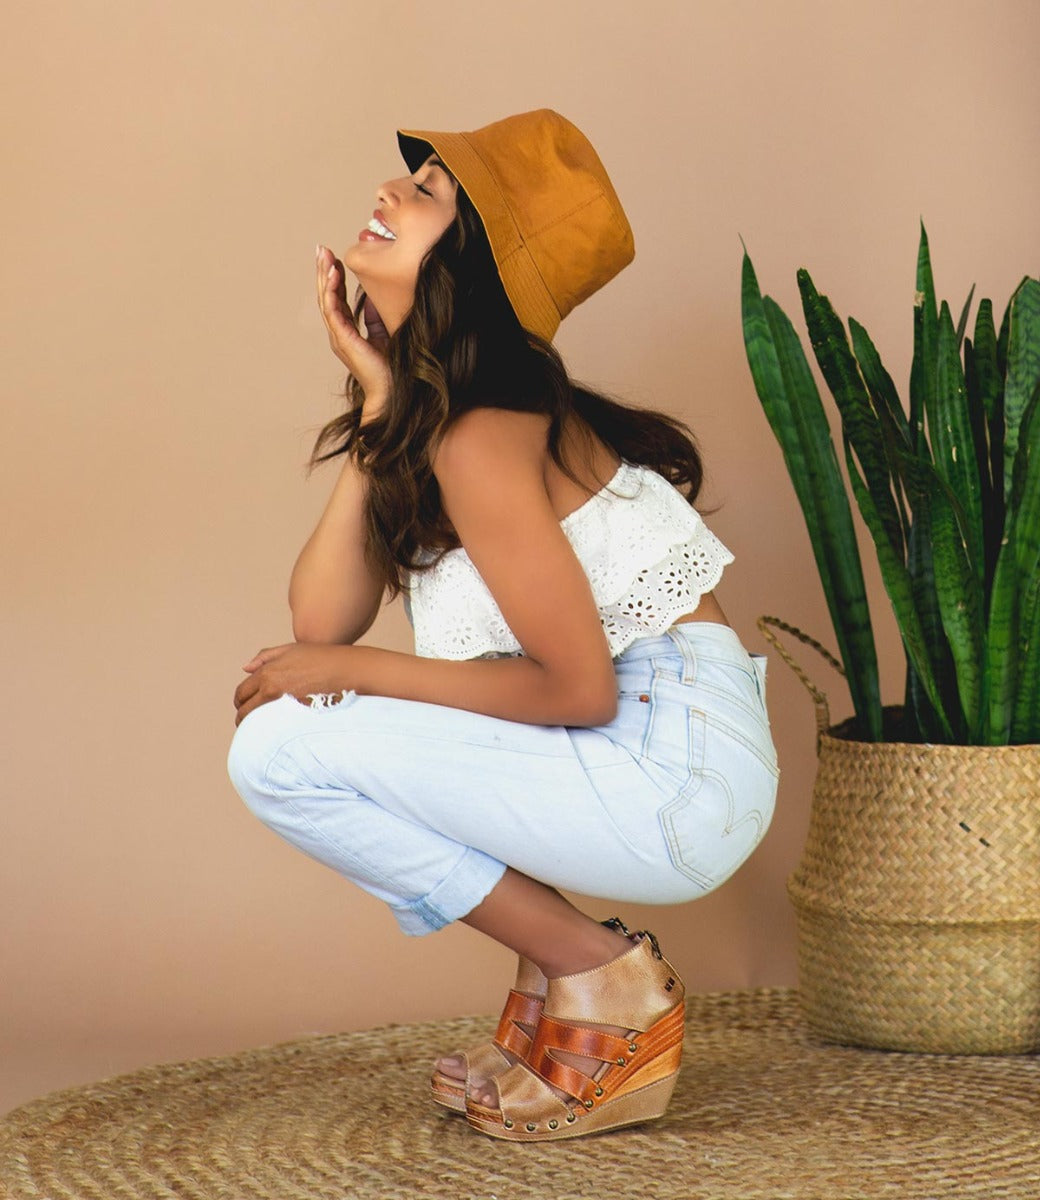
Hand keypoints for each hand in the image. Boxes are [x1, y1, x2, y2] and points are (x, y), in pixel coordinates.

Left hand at [233, 642, 355, 726]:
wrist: (347, 670)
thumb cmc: (321, 657)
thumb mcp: (290, 649)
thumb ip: (265, 657)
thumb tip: (246, 668)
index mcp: (267, 673)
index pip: (241, 693)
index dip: (240, 701)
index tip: (243, 705)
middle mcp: (271, 690)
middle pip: (245, 711)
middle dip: (243, 716)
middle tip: (248, 720)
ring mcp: (283, 706)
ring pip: (258, 723)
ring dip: (256, 725)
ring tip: (261, 727)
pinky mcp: (296, 718)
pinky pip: (275, 728)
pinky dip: (272, 729)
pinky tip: (278, 728)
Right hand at [316, 244, 391, 404]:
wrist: (391, 392)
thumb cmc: (389, 368)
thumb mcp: (384, 334)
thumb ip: (376, 317)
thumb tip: (375, 297)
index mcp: (348, 331)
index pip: (337, 298)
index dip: (334, 277)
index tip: (333, 257)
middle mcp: (340, 333)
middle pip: (327, 296)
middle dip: (324, 271)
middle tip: (321, 249)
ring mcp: (340, 337)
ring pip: (327, 301)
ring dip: (325, 277)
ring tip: (324, 256)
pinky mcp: (344, 342)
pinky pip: (334, 313)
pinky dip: (332, 293)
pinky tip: (333, 277)